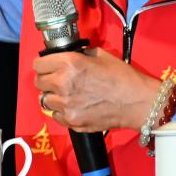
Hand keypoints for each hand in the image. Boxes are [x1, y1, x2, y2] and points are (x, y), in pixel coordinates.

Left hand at [33, 47, 160, 132]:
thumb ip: (79, 54)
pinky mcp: (72, 121)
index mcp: (69, 63)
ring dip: (53, 96)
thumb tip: (67, 56)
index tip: (47, 65)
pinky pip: (55, 115)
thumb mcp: (100, 55)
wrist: (137, 101)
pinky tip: (74, 105)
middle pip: (39, 82)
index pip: (38, 64)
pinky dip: (61, 111)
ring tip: (68, 94)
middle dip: (47, 79)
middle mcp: (63, 84)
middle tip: (58, 79)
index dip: (43, 64)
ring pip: (45, 100)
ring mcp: (66, 105)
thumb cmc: (122, 77)